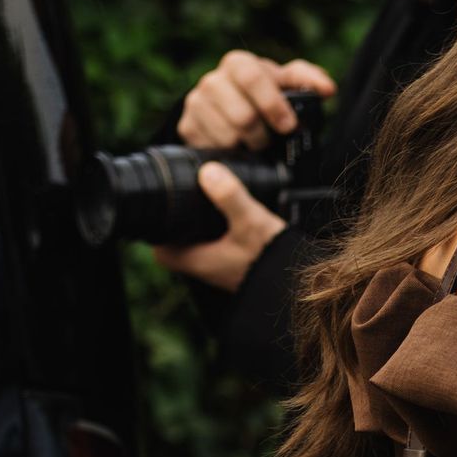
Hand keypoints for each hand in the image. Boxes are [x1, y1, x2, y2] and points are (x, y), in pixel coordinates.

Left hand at [152, 163, 287, 291]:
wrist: (301, 285)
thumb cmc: (275, 263)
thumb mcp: (252, 223)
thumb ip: (231, 197)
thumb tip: (209, 172)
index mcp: (198, 262)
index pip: (159, 248)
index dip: (155, 228)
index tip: (157, 207)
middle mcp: (205, 268)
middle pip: (176, 242)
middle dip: (178, 222)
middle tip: (181, 197)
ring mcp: (220, 268)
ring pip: (196, 243)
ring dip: (198, 226)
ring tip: (204, 201)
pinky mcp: (235, 265)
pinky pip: (215, 244)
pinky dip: (216, 230)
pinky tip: (227, 216)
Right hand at [176, 51, 334, 151]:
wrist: (229, 110)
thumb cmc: (264, 96)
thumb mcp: (286, 84)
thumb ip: (307, 80)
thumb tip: (327, 88)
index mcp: (237, 64)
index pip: (252, 77)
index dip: (273, 104)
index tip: (288, 126)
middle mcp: (212, 81)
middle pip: (242, 115)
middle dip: (262, 134)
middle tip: (270, 141)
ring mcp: (195, 103)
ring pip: (228, 136)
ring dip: (247, 147)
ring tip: (254, 145)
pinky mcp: (186, 127)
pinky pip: (212, 149)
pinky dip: (230, 155)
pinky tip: (237, 150)